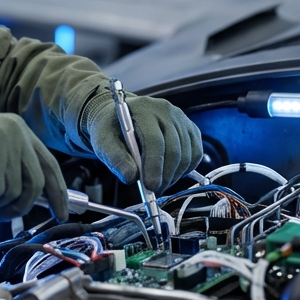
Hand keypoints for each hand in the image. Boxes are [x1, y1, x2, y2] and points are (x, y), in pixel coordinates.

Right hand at [0, 108, 67, 220]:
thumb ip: (11, 166)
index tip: (62, 213)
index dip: (58, 193)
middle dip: (18, 208)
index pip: (49, 166)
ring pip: (11, 193)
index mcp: (20, 130)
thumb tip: (29, 199)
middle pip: (34, 185)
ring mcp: (4, 144)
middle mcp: (17, 134)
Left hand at [80, 91, 202, 191]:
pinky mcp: (190, 129)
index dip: (154, 166)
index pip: (154, 140)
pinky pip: (195, 154)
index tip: (150, 186)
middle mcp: (166, 110)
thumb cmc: (111, 129)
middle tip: (154, 191)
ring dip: (174, 175)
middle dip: (165, 176)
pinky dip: (185, 169)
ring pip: (187, 154)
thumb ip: (115, 158)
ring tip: (159, 182)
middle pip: (174, 149)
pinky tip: (170, 173)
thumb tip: (131, 177)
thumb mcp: (103, 142)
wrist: (121, 118)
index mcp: (143, 109)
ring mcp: (181, 118)